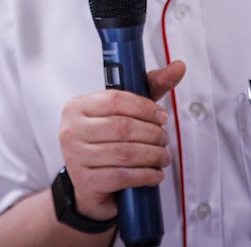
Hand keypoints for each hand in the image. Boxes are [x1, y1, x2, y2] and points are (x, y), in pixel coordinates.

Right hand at [58, 61, 185, 219]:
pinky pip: (123, 176)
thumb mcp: (123, 112)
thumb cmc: (107, 140)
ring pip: (125, 153)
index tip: (162, 116)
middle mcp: (71, 130)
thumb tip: (179, 66)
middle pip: (122, 127)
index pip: (115, 99)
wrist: (89, 183)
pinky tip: (156, 173)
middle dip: (152, 134)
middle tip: (165, 139)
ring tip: (164, 156)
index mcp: (77, 106)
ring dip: (153, 155)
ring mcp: (75, 157)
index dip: (144, 107)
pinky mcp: (86, 182)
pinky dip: (146, 175)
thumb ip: (149, 87)